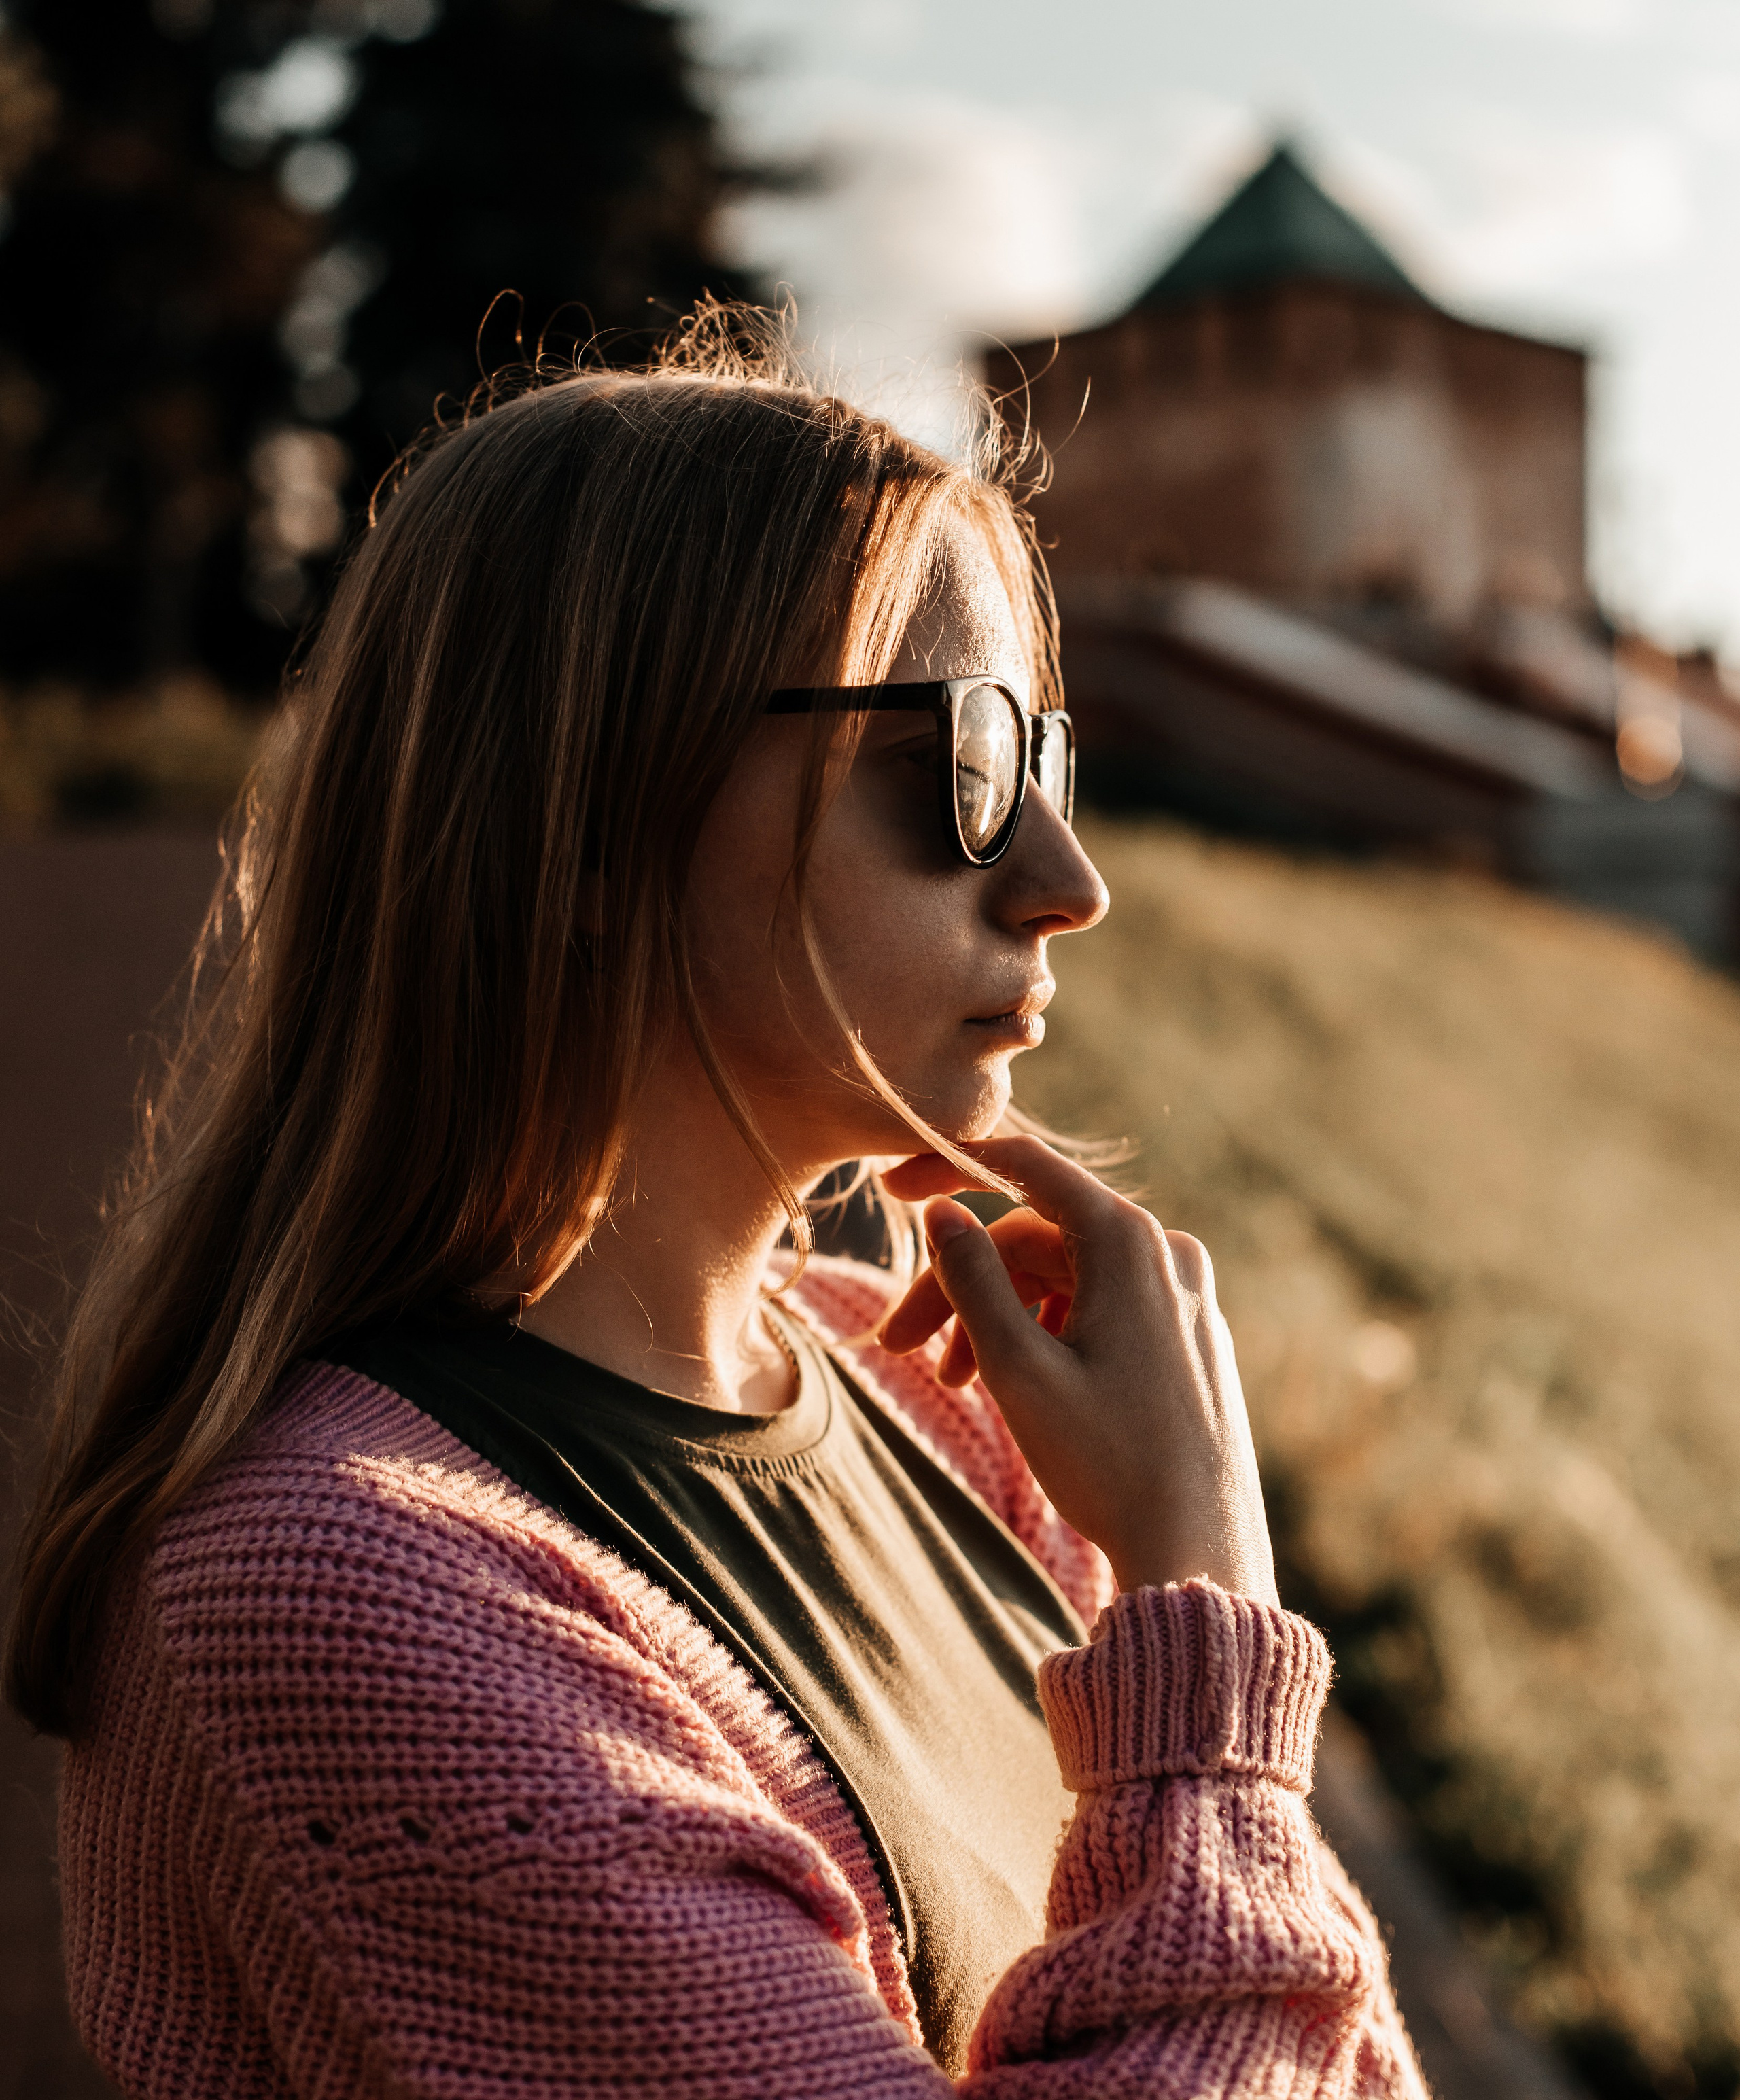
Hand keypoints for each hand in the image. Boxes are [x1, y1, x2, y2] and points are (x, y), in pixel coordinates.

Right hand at [878, 1137, 1278, 1606]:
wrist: (1200, 1552)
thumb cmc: (1109, 1463)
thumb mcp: (1019, 1369)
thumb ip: (971, 1279)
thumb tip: (941, 1212)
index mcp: (1128, 1241)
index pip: (1024, 1167)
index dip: (949, 1168)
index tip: (891, 1190)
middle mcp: (1166, 1252)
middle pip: (1034, 1239)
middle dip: (960, 1286)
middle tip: (898, 1347)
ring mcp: (1184, 1295)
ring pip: (1062, 1278)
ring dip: (999, 1319)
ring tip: (954, 1386)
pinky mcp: (1187, 1337)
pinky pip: (1099, 1309)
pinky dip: (1045, 1335)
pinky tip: (1017, 1391)